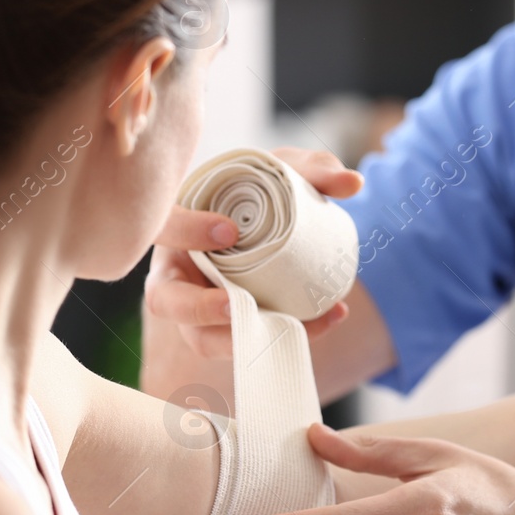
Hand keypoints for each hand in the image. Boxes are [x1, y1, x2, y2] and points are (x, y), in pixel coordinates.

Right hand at [144, 147, 363, 357]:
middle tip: (238, 304)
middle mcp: (175, 272)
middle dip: (197, 308)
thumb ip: (313, 169)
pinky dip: (285, 336)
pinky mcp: (225, 330)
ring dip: (240, 341)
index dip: (185, 232)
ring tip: (290, 326)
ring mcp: (195, 308)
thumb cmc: (257, 192)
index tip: (230, 230)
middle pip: (163, 301)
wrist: (268, 224)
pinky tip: (327, 319)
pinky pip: (244, 345)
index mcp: (176, 226)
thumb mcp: (280, 170)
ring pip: (199, 338)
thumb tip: (352, 182)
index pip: (162, 228)